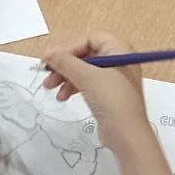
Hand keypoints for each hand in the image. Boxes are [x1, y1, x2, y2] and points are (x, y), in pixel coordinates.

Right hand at [41, 33, 149, 151]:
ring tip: (51, 89)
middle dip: (65, 65)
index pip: (91, 39)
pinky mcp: (109, 95)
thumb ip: (65, 62)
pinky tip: (63, 97)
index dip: (70, 48)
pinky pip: (88, 84)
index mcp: (120, 51)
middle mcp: (119, 62)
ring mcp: (115, 79)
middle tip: (46, 75)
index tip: (51, 59)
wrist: (127, 135)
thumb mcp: (87, 77)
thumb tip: (48, 53)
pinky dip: (74, 88)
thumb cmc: (112, 100)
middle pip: (86, 55)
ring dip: (66, 78)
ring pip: (84, 71)